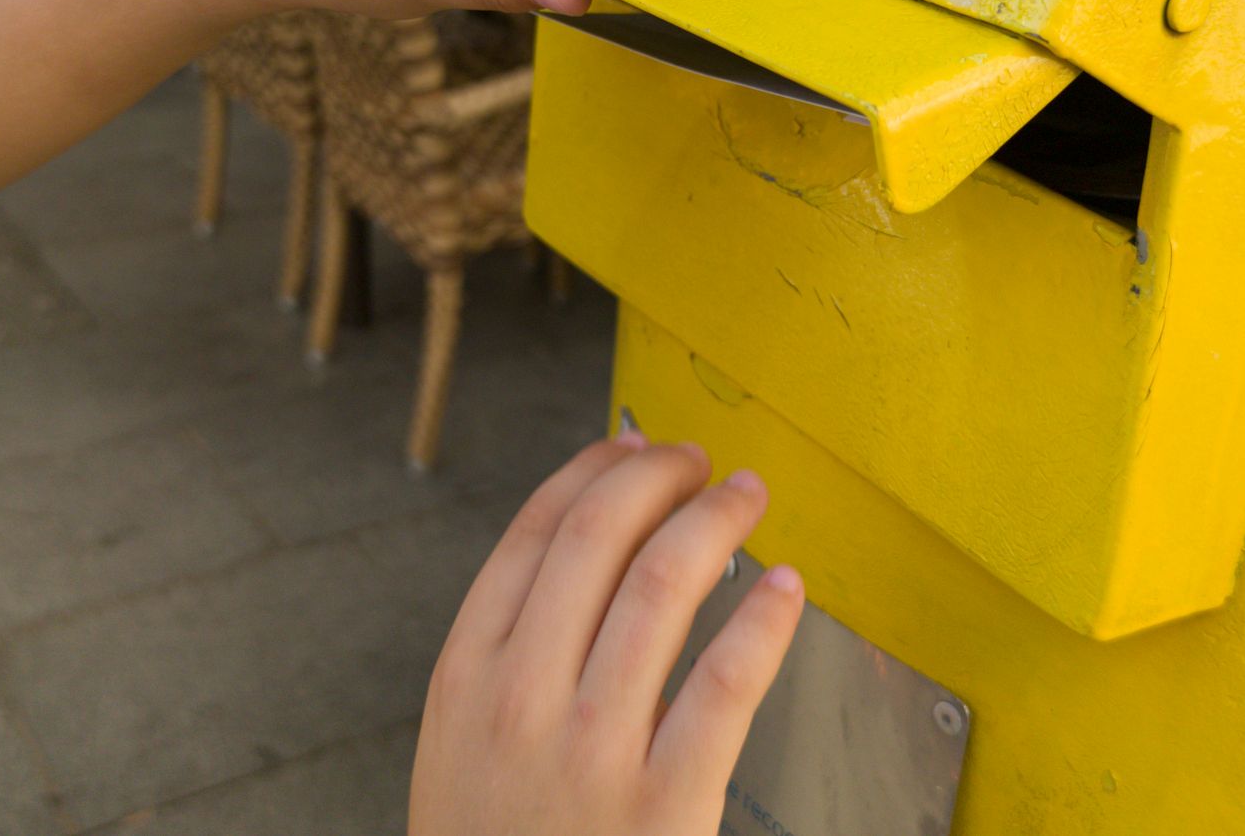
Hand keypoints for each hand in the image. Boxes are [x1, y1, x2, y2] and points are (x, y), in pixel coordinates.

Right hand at [409, 436, 804, 835]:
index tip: (633, 446)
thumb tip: (587, 545)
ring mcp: (592, 750)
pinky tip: (785, 590)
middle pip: (599, 538)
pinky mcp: (664, 803)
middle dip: (659, 477)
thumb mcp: (459, 749)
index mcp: (465, 677)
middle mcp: (521, 699)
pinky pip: (726, 682)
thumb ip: (508, 657)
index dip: (592, 472)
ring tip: (748, 498)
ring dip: (716, 520)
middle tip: (702, 463)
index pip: (532, 534)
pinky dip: (764, 620)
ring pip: (664, 584)